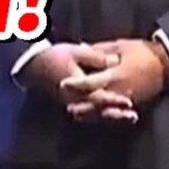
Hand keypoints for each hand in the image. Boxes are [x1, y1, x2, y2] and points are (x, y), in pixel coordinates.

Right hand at [18, 42, 135, 124]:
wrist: (34, 64)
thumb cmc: (55, 56)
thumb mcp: (75, 51)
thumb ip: (96, 57)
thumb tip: (116, 61)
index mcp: (77, 87)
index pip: (98, 97)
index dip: (114, 100)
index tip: (128, 102)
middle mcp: (75, 99)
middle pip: (99, 111)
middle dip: (116, 114)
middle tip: (133, 116)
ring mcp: (73, 103)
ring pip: (95, 114)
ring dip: (112, 116)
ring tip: (130, 117)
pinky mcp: (72, 103)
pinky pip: (90, 113)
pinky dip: (103, 115)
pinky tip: (113, 114)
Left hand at [60, 39, 168, 118]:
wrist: (167, 63)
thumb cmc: (141, 51)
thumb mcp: (118, 46)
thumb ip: (99, 51)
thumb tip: (80, 48)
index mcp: (117, 74)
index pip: (92, 82)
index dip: (77, 84)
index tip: (63, 83)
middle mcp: (122, 90)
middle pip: (98, 101)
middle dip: (83, 105)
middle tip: (68, 106)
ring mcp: (129, 99)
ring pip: (106, 110)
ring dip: (91, 112)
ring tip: (76, 114)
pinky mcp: (135, 103)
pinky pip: (116, 111)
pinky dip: (103, 114)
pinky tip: (93, 115)